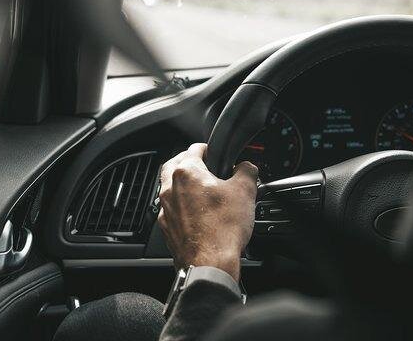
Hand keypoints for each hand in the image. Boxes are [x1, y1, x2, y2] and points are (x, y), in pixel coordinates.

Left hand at [158, 143, 257, 281]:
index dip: (208, 148)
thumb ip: (247, 170)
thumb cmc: (223, 229)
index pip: (194, 148)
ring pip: (169, 187)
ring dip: (183, 184)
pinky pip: (171, 209)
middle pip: (174, 165)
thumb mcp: (245, 191)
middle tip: (203, 166)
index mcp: (186, 172)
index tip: (215, 152)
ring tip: (201, 188)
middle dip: (188, 161)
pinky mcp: (167, 228)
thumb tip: (246, 167)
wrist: (210, 263)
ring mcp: (165, 209)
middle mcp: (170, 189)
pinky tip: (197, 213)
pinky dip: (182, 205)